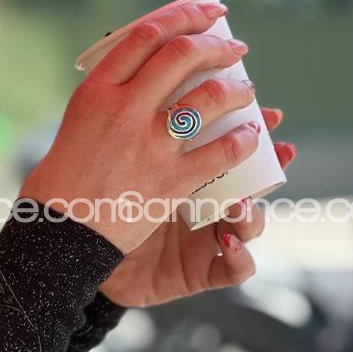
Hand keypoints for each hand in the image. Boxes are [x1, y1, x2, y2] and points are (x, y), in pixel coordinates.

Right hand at [19, 0, 264, 254]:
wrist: (58, 236)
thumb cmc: (62, 182)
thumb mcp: (76, 122)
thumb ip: (111, 97)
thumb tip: (147, 76)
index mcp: (96, 91)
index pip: (145, 35)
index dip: (184, 16)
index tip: (208, 15)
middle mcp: (123, 110)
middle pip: (181, 56)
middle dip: (216, 45)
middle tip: (234, 50)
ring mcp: (148, 145)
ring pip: (208, 99)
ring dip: (236, 90)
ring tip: (247, 91)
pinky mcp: (169, 181)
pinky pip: (220, 152)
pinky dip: (242, 140)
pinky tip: (250, 136)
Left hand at [97, 108, 295, 307]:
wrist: (77, 254)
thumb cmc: (99, 205)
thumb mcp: (121, 162)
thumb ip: (142, 128)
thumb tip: (148, 78)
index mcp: (189, 173)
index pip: (230, 149)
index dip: (254, 132)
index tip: (270, 114)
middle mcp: (205, 205)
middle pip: (252, 184)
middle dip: (269, 166)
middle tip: (275, 148)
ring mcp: (206, 239)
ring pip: (251, 225)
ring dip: (254, 212)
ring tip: (241, 203)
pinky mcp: (200, 273)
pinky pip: (235, 269)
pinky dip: (240, 257)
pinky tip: (226, 241)